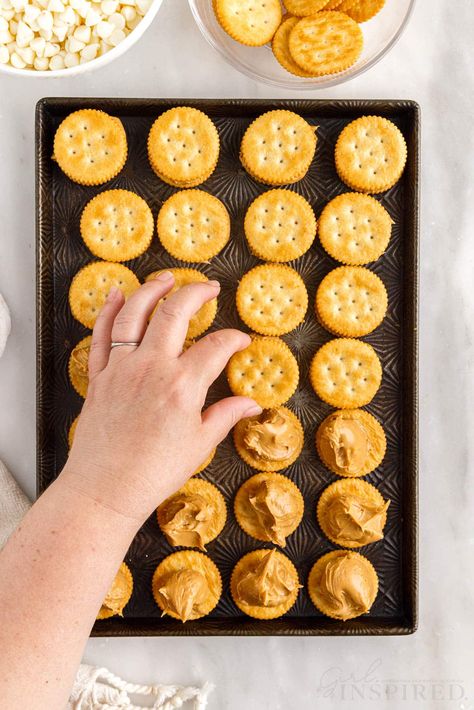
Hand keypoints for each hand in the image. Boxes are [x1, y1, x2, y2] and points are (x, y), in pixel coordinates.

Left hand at [62, 271, 260, 523]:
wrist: (105, 489)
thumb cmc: (153, 472)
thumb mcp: (199, 444)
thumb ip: (225, 416)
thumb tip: (251, 404)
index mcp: (182, 385)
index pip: (216, 347)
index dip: (233, 339)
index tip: (240, 341)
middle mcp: (151, 367)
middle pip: (175, 313)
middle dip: (196, 293)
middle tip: (209, 288)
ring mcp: (121, 368)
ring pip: (135, 313)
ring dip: (152, 289)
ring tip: (167, 278)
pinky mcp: (99, 376)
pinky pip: (102, 334)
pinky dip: (108, 311)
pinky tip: (117, 295)